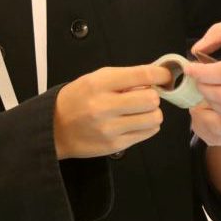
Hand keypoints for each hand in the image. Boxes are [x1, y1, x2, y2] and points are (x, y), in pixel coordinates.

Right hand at [53, 64, 170, 158]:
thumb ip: (126, 76)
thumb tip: (156, 74)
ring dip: (152, 112)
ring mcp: (110, 128)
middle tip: (146, 96)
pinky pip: (147, 133)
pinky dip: (147, 126)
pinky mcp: (115, 146)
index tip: (166, 75)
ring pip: (154, 118)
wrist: (54, 128)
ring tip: (140, 111)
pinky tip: (136, 122)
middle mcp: (104, 106)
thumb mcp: (96, 79)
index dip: (161, 74)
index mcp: (100, 84)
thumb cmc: (77, 99)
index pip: (141, 75)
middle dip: (154, 96)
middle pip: (151, 99)